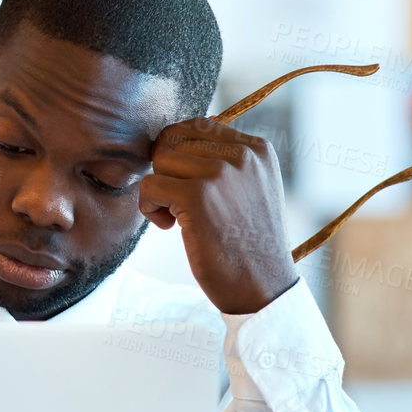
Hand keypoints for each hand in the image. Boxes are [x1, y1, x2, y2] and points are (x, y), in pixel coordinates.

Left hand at [138, 118, 298, 314]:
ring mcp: (220, 173)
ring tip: (179, 217)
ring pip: (160, 161)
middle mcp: (242, 155)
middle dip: (167, 171)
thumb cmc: (248, 243)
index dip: (178, 154)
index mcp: (257, 150)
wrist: (263, 286)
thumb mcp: (251, 189)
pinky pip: (149, 186)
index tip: (186, 185)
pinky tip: (171, 227)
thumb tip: (176, 138)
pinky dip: (150, 208)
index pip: (197, 125)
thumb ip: (225, 161)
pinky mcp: (197, 196)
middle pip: (173, 140)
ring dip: (159, 190)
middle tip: (179, 201)